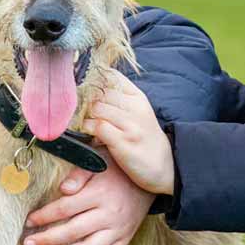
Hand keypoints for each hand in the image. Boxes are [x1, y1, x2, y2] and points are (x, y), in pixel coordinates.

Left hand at [22, 156, 153, 244]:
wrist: (149, 178)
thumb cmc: (119, 167)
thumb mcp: (100, 159)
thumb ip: (79, 173)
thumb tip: (63, 189)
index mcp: (99, 193)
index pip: (66, 207)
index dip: (45, 216)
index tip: (29, 221)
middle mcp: (109, 214)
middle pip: (73, 231)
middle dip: (48, 239)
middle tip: (28, 244)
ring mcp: (117, 229)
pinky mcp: (125, 238)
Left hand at [83, 70, 175, 194]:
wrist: (164, 168)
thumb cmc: (145, 140)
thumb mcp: (138, 113)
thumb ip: (119, 99)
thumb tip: (90, 87)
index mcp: (138, 97)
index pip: (111, 76)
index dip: (93, 81)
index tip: (85, 91)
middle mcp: (135, 108)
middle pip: (100, 93)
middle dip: (86, 102)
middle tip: (80, 112)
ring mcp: (130, 125)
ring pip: (96, 108)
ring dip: (85, 116)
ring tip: (86, 124)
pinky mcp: (123, 142)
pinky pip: (97, 127)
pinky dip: (88, 130)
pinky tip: (90, 135)